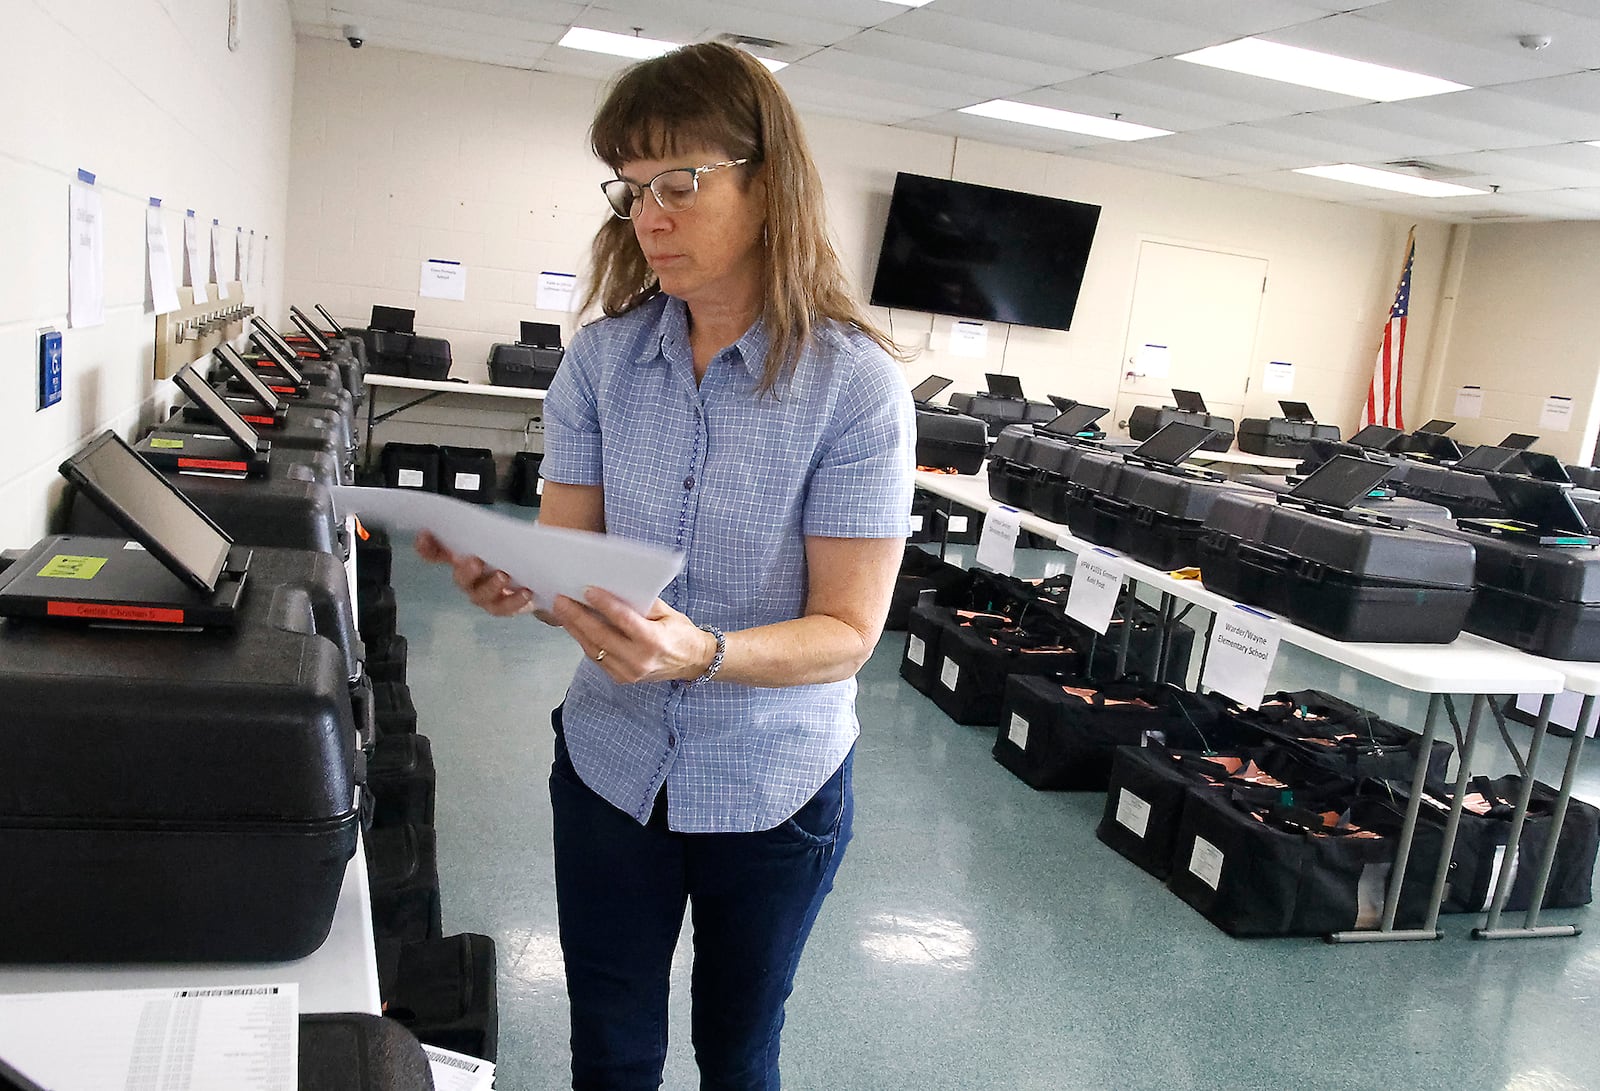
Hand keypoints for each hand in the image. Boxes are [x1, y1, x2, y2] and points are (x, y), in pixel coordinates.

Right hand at [414, 530, 541, 619]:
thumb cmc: (512, 554)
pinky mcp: (501, 607)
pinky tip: (525, 591)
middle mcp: (468, 579)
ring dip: (491, 586)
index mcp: (463, 557)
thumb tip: (501, 521)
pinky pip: (503, 608)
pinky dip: (514, 600)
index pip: (436, 553)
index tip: (425, 534)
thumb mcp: (505, 536)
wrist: (534, 578)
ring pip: (480, 595)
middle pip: (460, 577)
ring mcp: (483, 595)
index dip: (427, 546)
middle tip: (476, 562)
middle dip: (466, 570)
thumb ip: (497, 529)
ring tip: (504, 576)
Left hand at [551, 586, 717, 684]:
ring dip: (575, 629)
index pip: (623, 620)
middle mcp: (639, 660)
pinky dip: (584, 641)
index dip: (603, 604)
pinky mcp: (621, 678)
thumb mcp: (667, 613)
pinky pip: (596, 658)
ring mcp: (628, 672)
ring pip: (593, 648)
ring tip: (563, 612)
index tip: (586, 590)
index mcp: (654, 642)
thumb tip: (613, 589)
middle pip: (601, 635)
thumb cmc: (681, 633)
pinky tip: (575, 627)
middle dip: (578, 616)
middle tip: (562, 600)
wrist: (692, 662)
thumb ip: (641, 603)